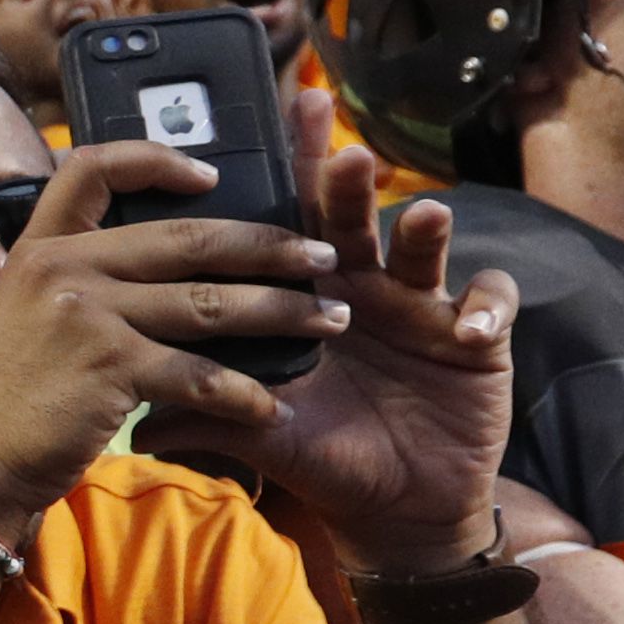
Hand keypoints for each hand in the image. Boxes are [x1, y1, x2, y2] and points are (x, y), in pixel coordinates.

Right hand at [0, 143, 349, 529]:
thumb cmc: (11, 398)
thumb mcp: (27, 315)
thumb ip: (78, 281)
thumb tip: (155, 265)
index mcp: (42, 246)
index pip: (93, 168)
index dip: (157, 160)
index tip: (212, 174)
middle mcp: (63, 268)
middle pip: (186, 238)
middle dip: (267, 245)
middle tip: (322, 255)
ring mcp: (86, 314)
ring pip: (207, 305)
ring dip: (280, 312)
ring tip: (329, 319)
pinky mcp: (109, 367)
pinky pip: (197, 376)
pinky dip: (242, 395)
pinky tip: (273, 407)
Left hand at [235, 90, 516, 567]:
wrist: (394, 507)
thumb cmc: (324, 453)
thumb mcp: (263, 434)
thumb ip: (207, 416)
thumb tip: (131, 423)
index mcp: (306, 291)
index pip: (292, 218)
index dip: (293, 166)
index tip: (282, 115)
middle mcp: (364, 284)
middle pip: (354, 218)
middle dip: (349, 183)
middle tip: (344, 156)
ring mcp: (423, 305)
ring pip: (425, 246)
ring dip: (424, 230)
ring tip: (424, 215)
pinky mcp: (478, 337)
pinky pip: (492, 303)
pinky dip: (486, 309)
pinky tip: (470, 328)